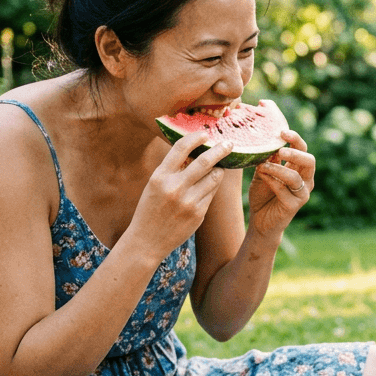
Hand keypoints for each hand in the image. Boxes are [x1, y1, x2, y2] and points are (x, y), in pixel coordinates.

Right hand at [130, 132, 232, 258]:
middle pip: (204, 161)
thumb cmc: (150, 210)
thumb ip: (171, 169)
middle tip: (229, 143)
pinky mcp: (198, 214)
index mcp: (160, 177)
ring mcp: (188, 202)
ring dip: (219, 169)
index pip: (181, 148)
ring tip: (219, 167)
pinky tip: (210, 185)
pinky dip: (213, 186)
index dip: (195, 137)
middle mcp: (174, 187)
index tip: (205, 133)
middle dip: (220, 149)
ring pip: (214, 177)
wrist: (147, 241)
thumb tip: (194, 151)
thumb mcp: (154, 185)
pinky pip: (212, 194)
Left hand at [248, 129, 313, 236]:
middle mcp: (305, 180)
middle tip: (280, 149)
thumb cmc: (263, 195)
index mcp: (299, 169)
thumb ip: (267, 159)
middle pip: (309, 161)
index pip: (303, 149)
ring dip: (278, 169)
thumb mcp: (263, 172)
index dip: (295, 139)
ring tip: (263, 165)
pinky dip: (272, 181)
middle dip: (296, 152)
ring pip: (295, 177)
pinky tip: (262, 175)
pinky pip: (284, 190)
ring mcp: (301, 194)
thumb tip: (268, 143)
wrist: (260, 221)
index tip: (282, 132)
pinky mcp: (293, 206)